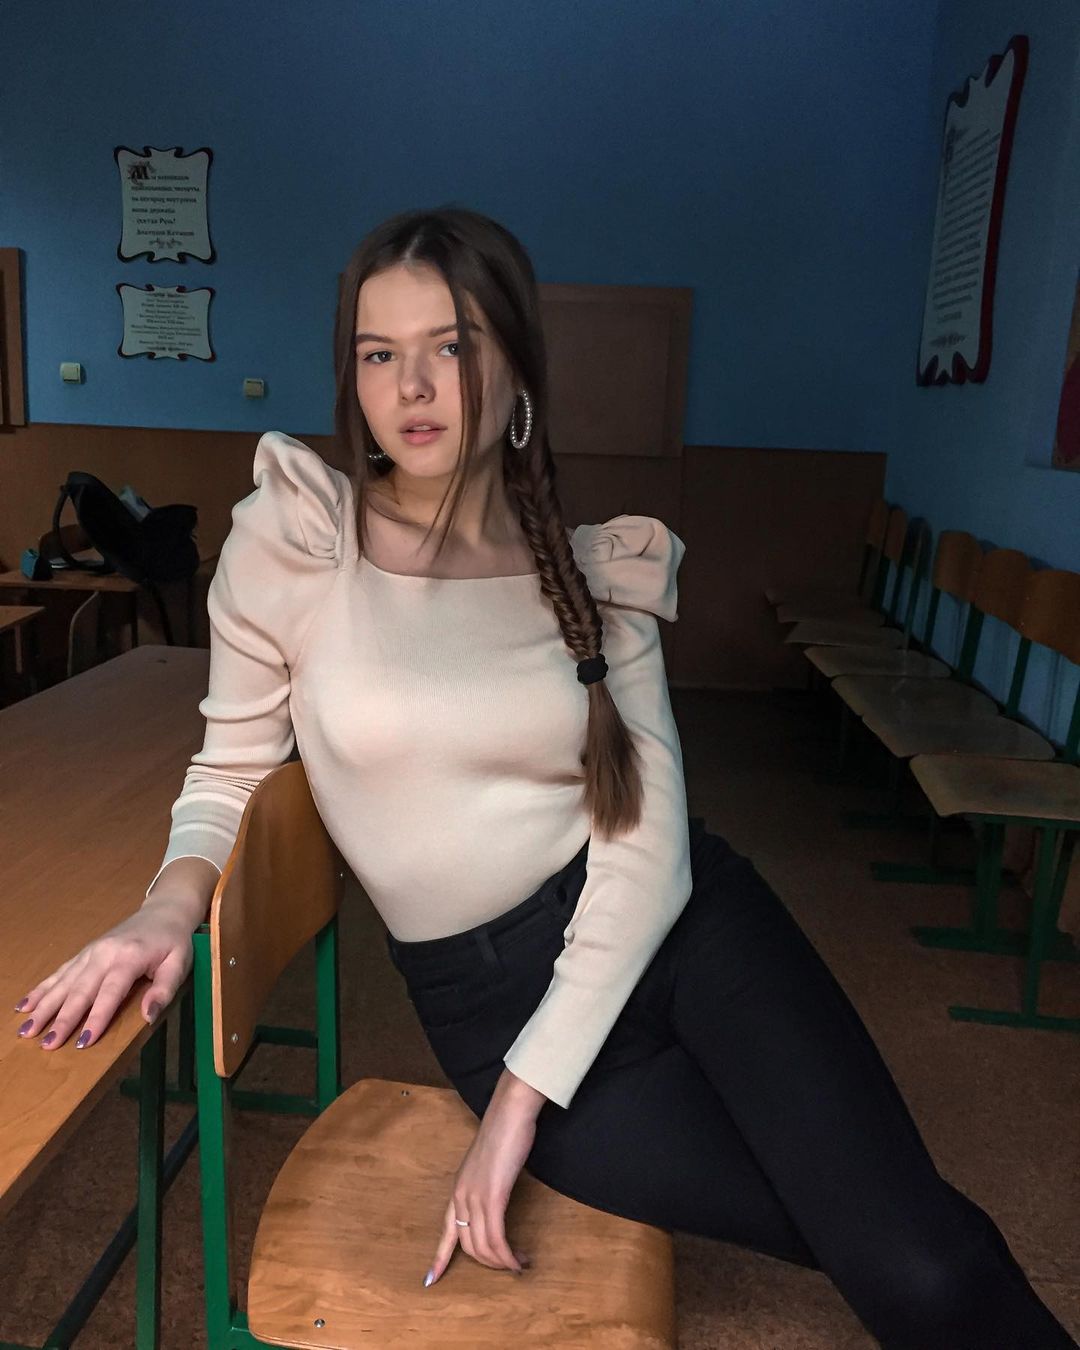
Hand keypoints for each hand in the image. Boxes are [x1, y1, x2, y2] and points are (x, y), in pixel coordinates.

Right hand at [12, 898, 197, 1050]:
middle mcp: (104, 954)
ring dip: (44, 1007)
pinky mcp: (84, 954)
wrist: (163, 912)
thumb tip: (148, 1016)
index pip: (110, 992)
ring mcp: (90, 953)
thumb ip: (164, 990)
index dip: (97, 1017)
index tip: (83, 1042)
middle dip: (62, 1019)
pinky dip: (41, 989)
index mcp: (129, 957)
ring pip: (63, 982)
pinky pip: (59, 972)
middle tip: (47, 1044)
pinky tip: (24, 1005)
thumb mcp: (179, 964)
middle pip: (80, 990)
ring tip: (26, 1029)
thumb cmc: (173, 942)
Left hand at [424, 1069, 546, 1285]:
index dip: (439, 1258)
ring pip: (483, 1247)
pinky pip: (497, 1239)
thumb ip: (485, 1182)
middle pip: (468, 1246)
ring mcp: (475, 1198)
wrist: (509, 1114)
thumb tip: (493, 1197)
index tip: (430, 1280)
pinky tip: (519, 1261)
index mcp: (457, 1189)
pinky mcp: (493, 1197)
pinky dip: (507, 1256)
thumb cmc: (503, 1133)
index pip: (446, 1231)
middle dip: (488, 1263)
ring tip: (518, 1265)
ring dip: (501, 1263)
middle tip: (509, 1266)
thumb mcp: (487, 1165)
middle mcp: (461, 1196)